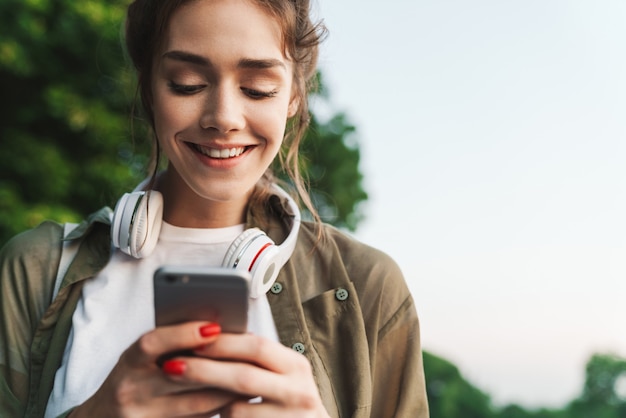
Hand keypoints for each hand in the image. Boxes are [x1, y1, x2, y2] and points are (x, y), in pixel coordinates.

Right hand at [69, 321, 242, 417]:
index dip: (182, 334)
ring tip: (253, 376)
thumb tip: (214, 328)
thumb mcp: (140, 358)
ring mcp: (143, 417)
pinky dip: (219, 409)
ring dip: (228, 390)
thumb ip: (168, 344)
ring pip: (197, 404)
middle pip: (184, 377)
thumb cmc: (132, 379)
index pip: (152, 343)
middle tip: (251, 354)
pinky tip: (237, 399)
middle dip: (221, 365)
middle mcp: (132, 390)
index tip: (214, 327)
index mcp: (129, 362)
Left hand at [171, 334, 330, 417]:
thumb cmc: (290, 400)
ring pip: (235, 408)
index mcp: (297, 366)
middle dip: (204, 370)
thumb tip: (212, 334)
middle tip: (172, 365)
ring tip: (194, 393)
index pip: (257, 347)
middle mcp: (298, 391)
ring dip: (209, 401)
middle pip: (243, 377)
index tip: (193, 339)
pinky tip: (220, 413)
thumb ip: (258, 359)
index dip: (223, 343)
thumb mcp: (284, 374)